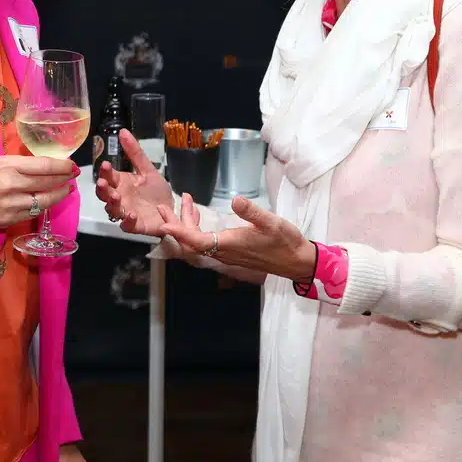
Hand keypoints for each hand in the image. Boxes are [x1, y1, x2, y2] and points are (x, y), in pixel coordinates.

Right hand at [0, 155, 77, 230]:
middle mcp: (13, 185)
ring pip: (44, 201)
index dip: (61, 166)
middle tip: (73, 177)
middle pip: (47, 183)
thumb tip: (45, 166)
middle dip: (64, 179)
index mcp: (9, 167)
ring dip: (59, 195)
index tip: (71, 165)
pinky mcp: (10, 220)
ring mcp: (12, 205)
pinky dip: (43, 206)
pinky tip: (48, 201)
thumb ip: (21, 165)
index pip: (44, 166)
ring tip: (67, 190)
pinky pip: (33, 213)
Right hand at [94, 129, 180, 235]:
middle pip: (105, 195)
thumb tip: (123, 131)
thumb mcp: (148, 170)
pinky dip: (128, 221)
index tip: (105, 165)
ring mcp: (126, 213)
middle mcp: (120, 198)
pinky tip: (131, 214)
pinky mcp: (136, 226)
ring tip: (116, 197)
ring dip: (112, 204)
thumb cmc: (157, 191)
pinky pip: (127, 226)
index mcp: (121, 183)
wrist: (173, 209)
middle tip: (103, 183)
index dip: (105, 172)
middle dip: (102, 189)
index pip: (108, 177)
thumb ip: (135, 153)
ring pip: (113, 210)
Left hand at [160, 195, 315, 282]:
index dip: (179, 233)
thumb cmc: (285, 242)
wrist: (296, 261)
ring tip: (185, 202)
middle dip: (175, 225)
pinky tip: (199, 215)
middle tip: (164, 207)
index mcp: (229, 245)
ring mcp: (226, 254)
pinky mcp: (229, 253)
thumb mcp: (271, 222)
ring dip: (186, 224)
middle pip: (191, 242)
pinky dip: (196, 228)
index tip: (164, 224)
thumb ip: (252, 212)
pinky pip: (205, 243)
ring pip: (197, 242)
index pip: (197, 241)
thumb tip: (236, 200)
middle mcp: (223, 253)